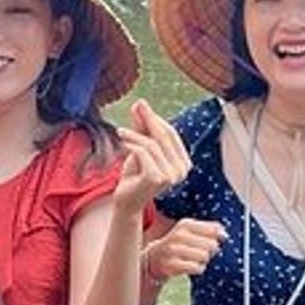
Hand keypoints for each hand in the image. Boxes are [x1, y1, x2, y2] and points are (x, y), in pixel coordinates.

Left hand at [113, 99, 191, 217]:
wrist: (126, 200)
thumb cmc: (135, 175)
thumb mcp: (140, 147)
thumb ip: (142, 127)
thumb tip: (140, 103)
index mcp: (183, 163)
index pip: (171, 134)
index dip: (155, 119)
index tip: (141, 105)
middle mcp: (182, 170)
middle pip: (164, 136)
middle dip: (148, 119)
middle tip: (135, 107)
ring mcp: (171, 176)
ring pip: (152, 145)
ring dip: (134, 135)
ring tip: (121, 132)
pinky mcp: (157, 179)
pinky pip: (144, 153)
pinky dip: (132, 145)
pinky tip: (122, 143)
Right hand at [143, 219, 226, 282]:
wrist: (155, 257)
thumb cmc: (179, 243)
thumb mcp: (191, 231)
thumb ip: (210, 229)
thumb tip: (224, 234)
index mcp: (185, 224)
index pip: (214, 230)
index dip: (219, 237)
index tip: (216, 240)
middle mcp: (179, 235)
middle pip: (211, 245)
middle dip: (211, 251)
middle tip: (204, 252)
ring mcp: (173, 250)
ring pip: (204, 257)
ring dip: (204, 261)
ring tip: (196, 259)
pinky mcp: (172, 265)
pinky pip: (196, 268)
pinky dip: (198, 268)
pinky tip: (192, 266)